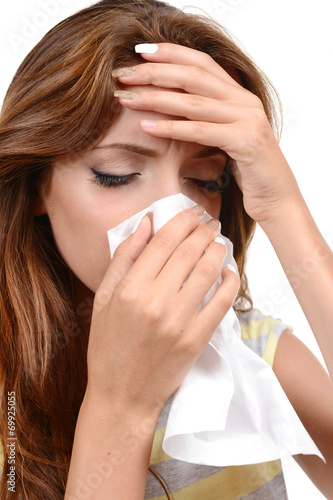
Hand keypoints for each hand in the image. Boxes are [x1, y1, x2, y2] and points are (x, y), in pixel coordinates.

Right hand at [86, 208, 238, 418]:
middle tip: (208, 222)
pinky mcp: (196, 339)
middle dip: (203, 230)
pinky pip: (222, 302)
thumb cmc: (109, 347)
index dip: (182, 221)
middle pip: (188, 251)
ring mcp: (179, 321)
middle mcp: (155, 301)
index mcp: (129, 288)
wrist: (123, 396)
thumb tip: (146, 223)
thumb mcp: (104, 299)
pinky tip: (229, 272)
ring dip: (217, 250)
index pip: (164, 241)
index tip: (191, 212)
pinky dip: (230, 281)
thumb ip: (123, 258)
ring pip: (208, 271)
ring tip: (218, 241)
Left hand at [113, 43, 301, 225]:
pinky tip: (146, 127)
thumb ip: (207, 120)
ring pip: (193, 101)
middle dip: (155, 72)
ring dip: (155, 98)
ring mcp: (247, 119)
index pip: (202, 63)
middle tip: (123, 75)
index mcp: (240, 96)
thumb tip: (171, 111)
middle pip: (194, 75)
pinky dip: (171, 128)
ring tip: (127, 98)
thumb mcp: (226, 139)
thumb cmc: (248, 172)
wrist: (277, 199)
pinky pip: (200, 131)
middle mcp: (245, 101)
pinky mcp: (245, 141)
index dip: (171, 53)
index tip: (140, 51)